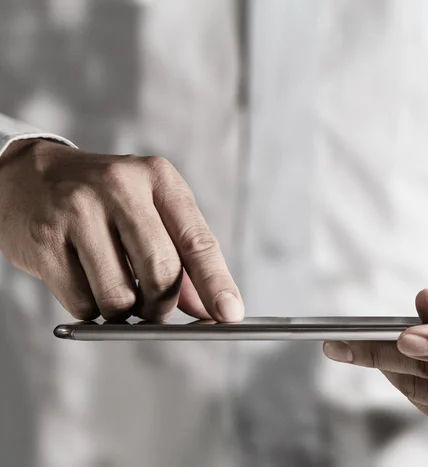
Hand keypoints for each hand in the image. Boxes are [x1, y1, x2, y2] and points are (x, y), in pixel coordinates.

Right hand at [0, 139, 243, 321]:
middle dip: (163, 306)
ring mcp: (77, 211)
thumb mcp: (149, 211)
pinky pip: (82, 303)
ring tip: (116, 290)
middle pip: (161, 272)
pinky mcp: (43, 240)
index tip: (231, 313)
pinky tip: (86, 283)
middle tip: (157, 311)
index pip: (196, 240)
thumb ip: (181, 258)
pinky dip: (92, 310)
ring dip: (125, 312)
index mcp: (157, 178)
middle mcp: (119, 187)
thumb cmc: (103, 200)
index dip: (216, 282)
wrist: (28, 177)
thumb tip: (207, 308)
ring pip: (120, 297)